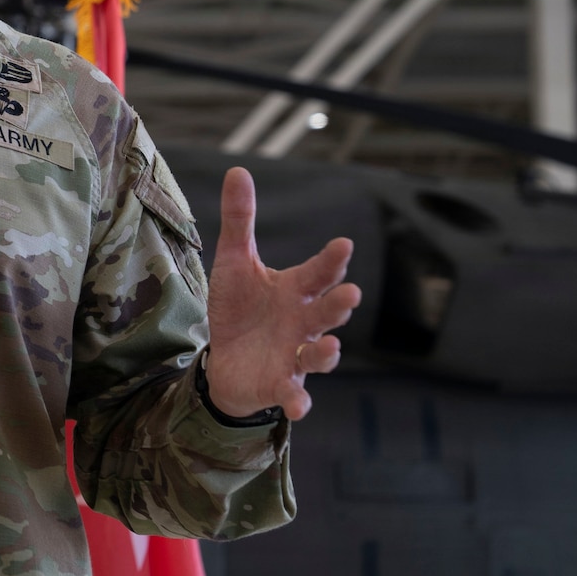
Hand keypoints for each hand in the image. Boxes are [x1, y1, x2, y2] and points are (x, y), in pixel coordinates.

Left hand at [203, 166, 360, 420]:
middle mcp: (303, 323)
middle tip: (350, 294)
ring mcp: (295, 355)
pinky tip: (298, 405)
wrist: (226, 359)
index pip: (318, 273)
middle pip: (327, 313)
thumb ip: (241, 221)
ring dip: (327, 353)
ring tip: (329, 347)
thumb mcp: (234, 263)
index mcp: (295, 290)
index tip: (343, 245)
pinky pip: (293, 393)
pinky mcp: (280, 384)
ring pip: (319, 355)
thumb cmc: (240, 308)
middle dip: (339, 305)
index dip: (331, 261)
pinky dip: (297, 400)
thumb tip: (238, 170)